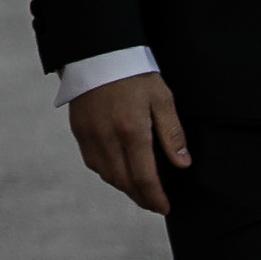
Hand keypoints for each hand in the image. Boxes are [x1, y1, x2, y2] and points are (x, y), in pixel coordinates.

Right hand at [67, 72, 190, 214]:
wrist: (96, 51)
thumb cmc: (135, 73)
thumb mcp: (162, 99)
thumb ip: (172, 133)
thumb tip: (182, 164)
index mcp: (131, 131)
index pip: (144, 178)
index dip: (155, 198)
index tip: (165, 208)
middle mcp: (107, 138)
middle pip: (124, 182)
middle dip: (142, 198)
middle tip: (155, 205)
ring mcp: (89, 135)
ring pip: (107, 175)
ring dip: (125, 187)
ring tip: (141, 191)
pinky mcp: (78, 130)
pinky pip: (93, 162)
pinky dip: (109, 173)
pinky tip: (121, 172)